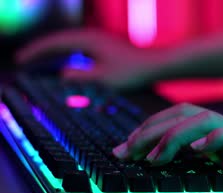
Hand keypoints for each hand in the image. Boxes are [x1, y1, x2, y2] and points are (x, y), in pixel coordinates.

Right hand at [17, 29, 154, 90]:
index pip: (53, 44)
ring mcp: (99, 40)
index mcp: (86, 40)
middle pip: (58, 41)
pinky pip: (79, 47)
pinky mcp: (106, 46)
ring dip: (53, 52)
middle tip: (23, 60)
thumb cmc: (132, 73)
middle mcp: (91, 36)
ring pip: (68, 43)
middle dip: (40, 51)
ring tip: (39, 60)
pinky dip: (67, 53)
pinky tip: (67, 62)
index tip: (20, 61)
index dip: (35, 52)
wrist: (156, 65)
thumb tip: (61, 75)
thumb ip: (80, 77)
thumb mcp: (103, 79)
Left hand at [112, 103, 222, 192]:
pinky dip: (215, 139)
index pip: (181, 121)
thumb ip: (221, 157)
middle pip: (184, 115)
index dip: (151, 131)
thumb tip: (191, 159)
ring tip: (153, 156)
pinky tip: (198, 150)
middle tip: (126, 150)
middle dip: (149, 131)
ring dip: (173, 137)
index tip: (128, 148)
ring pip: (204, 121)